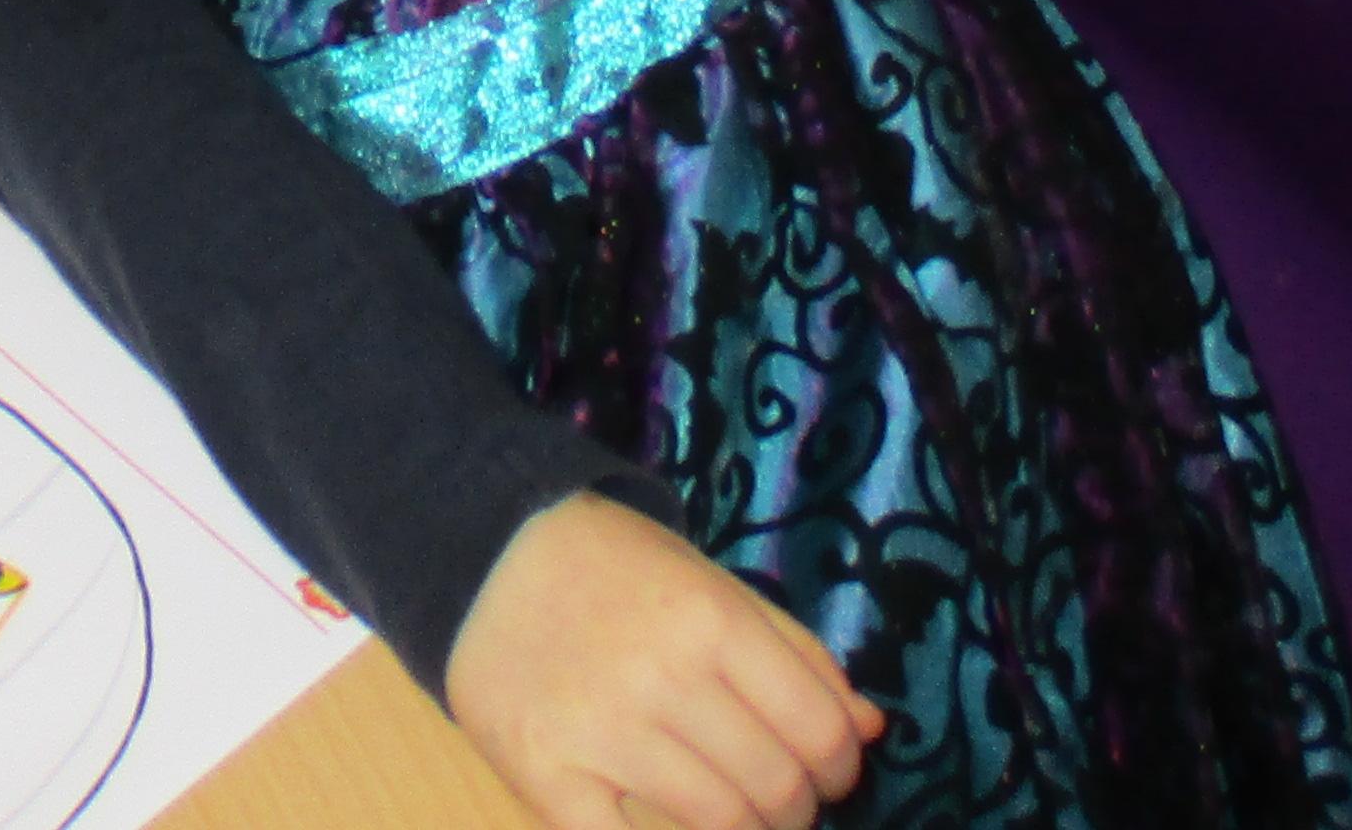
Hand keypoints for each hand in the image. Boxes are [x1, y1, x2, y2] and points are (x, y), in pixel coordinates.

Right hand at [448, 493, 879, 829]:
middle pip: (774, 784)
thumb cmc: (611, 566)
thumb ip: (794, 652)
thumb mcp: (710, 582)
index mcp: (709, 619)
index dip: (841, 766)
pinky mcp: (544, 773)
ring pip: (716, 824)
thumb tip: (871, 729)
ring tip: (740, 818)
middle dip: (798, 807)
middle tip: (786, 802)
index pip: (818, 729)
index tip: (832, 773)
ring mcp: (599, 730)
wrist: (480, 550)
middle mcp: (661, 676)